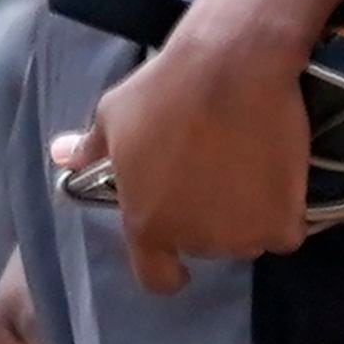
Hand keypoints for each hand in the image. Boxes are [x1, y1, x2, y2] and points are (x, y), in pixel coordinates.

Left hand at [54, 22, 316, 293]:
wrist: (233, 67)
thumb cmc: (165, 90)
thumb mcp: (113, 115)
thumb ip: (90, 149)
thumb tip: (60, 157)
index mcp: (146, 223)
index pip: (155, 277)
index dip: (167, 269)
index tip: (178, 261)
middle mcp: (193, 240)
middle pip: (203, 245)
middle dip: (205, 219)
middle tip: (211, 172)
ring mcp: (240, 237)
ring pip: (244, 238)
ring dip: (244, 216)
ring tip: (243, 167)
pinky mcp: (282, 225)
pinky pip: (283, 230)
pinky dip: (282, 211)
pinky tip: (274, 175)